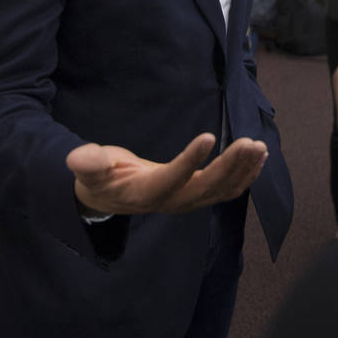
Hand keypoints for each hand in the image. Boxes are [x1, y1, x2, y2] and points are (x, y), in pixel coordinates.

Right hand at [66, 133, 267, 215]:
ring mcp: (188, 201)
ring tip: (259, 146)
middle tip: (249, 142)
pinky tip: (259, 158)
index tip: (208, 136)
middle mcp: (172, 201)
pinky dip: (245, 175)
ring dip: (243, 169)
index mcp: (145, 193)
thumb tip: (78, 159)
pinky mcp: (198, 195)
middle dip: (230, 166)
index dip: (190, 161)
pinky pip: (227, 190)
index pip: (171, 178)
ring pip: (222, 190)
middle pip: (206, 187)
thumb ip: (89, 164)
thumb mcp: (90, 169)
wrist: (111, 197)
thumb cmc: (101, 178)